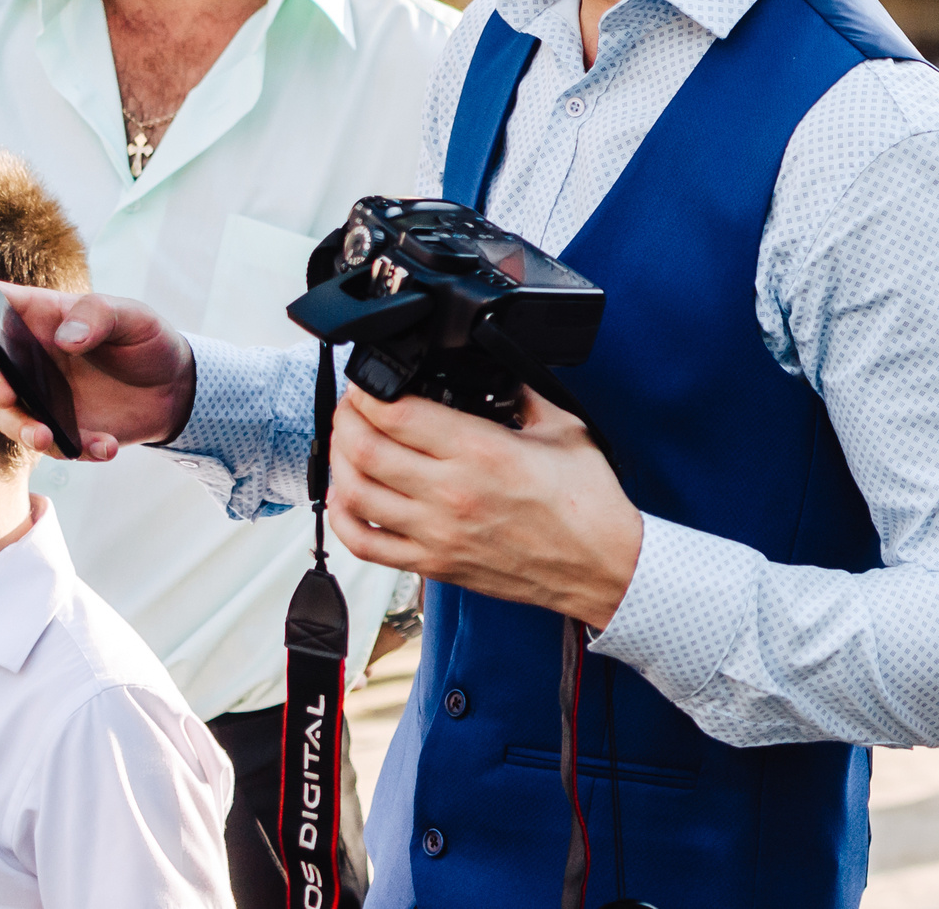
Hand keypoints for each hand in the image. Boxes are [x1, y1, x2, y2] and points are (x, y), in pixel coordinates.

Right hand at [0, 283, 194, 459]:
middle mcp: (30, 360)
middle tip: (7, 396)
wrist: (175, 385)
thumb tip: (66, 338)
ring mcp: (42, 398)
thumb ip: (99, 316)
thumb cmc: (144, 339)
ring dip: (25, 430)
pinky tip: (106, 446)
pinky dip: (79, 449)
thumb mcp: (133, 317)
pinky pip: (58, 446)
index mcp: (40, 319)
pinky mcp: (62, 429)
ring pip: (13, 418)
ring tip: (47, 439)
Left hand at [327, 384, 643, 629]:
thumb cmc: (588, 505)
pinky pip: (365, 543)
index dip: (369, 391)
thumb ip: (523, 396)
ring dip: (338, 461)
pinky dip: (343, 516)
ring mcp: (436, 532)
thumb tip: (498, 374)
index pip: (398, 413)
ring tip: (346, 443)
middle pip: (364, 448)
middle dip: (346, 418)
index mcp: (483, 452)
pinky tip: (347, 496)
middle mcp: (452, 493)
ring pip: (355, 492)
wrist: (601, 565)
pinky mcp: (433, 563)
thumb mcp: (564, 430)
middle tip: (353, 405)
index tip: (370, 381)